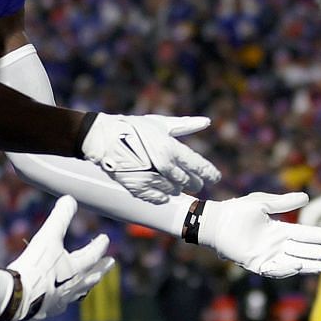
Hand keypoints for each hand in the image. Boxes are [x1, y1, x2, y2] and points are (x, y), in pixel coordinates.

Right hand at [3, 195, 112, 320]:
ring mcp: (61, 299)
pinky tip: (61, 301)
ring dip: (86, 284)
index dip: (99, 245)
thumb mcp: (48, 236)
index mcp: (76, 269)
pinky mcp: (48, 309)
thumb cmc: (36, 265)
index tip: (105, 239)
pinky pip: (61, 304)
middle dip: (101, 268)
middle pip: (92, 276)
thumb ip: (60, 217)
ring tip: (89, 282)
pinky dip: (64, 299)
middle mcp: (73, 286)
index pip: (92, 255)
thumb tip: (70, 198)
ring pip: (79, 292)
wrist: (18, 295)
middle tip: (111, 262)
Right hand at [81, 114, 220, 203]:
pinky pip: (157, 198)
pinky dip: (162, 196)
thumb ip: (186, 125)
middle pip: (188, 182)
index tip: (215, 178)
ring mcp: (151, 178)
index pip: (198, 166)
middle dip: (194, 183)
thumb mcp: (161, 123)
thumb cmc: (133, 127)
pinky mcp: (138, 188)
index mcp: (171, 148)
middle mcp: (164, 166)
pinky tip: (163, 193)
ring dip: (177, 188)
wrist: (104, 139)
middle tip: (196, 183)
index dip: (209, 173)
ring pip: (174, 191)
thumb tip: (206, 122)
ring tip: (175, 184)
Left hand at [195, 193, 320, 278]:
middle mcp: (276, 244)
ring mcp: (267, 255)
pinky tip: (296, 265)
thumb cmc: (237, 210)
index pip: (305, 234)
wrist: (216, 222)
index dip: (320, 236)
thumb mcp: (263, 203)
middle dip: (319, 253)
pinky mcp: (256, 264)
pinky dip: (285, 269)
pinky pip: (273, 270)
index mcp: (280, 230)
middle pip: (303, 250)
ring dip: (308, 264)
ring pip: (293, 262)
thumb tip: (306, 198)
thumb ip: (283, 202)